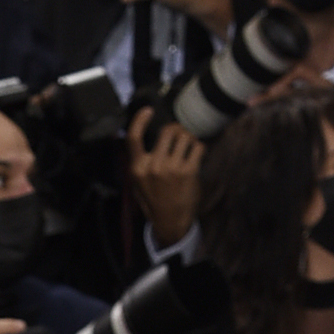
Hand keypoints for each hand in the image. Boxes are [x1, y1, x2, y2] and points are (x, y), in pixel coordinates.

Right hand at [126, 110, 202, 244]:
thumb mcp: (139, 184)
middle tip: (181, 136)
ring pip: (185, 136)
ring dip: (190, 138)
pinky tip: (196, 157)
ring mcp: (171, 168)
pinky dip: (199, 149)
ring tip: (189, 147)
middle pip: (168, 130)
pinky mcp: (188, 171)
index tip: (149, 110)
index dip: (140, 120)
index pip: (134, 138)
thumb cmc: (155, 201)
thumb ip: (141, 163)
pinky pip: (198, 147)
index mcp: (138, 168)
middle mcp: (153, 166)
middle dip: (177, 129)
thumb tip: (144, 137)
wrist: (170, 222)